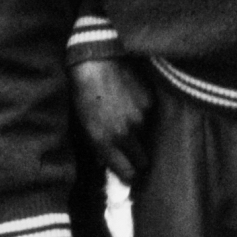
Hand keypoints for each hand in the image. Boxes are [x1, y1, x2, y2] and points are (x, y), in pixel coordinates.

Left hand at [71, 57, 153, 182]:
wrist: (96, 62)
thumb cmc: (85, 95)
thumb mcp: (85, 126)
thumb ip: (99, 148)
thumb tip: (108, 163)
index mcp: (105, 142)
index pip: (128, 173)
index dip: (129, 174)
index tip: (130, 173)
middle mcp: (125, 133)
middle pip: (143, 160)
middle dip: (139, 159)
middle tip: (134, 151)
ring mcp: (141, 117)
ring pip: (148, 136)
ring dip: (141, 132)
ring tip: (129, 117)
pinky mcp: (150, 101)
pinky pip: (151, 116)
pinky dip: (145, 114)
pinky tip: (133, 101)